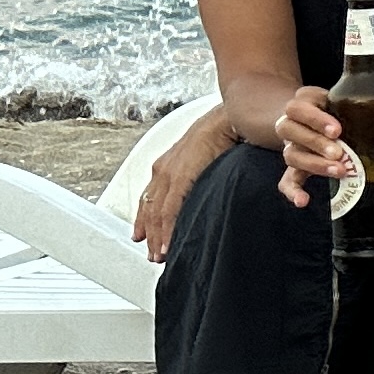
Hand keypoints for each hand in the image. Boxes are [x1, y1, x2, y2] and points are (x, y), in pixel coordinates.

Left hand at [133, 106, 238, 256]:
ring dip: (157, 237)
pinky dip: (167, 230)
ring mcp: (169, 174)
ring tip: (160, 256)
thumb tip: (209, 185)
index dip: (146, 218)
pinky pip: (169, 210)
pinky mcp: (179, 178)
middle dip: (151, 234)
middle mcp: (163, 170)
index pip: (151, 197)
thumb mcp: (209, 155)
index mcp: (169, 165)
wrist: (229, 117)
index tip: (143, 235)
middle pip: (150, 209)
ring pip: (156, 213)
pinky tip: (167, 245)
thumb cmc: (226, 132)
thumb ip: (204, 172)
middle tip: (153, 254)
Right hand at [267, 87, 349, 209]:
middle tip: (339, 153)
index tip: (337, 130)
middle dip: (315, 142)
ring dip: (313, 164)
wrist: (329, 121)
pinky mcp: (295, 166)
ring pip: (290, 154)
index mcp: (310, 100)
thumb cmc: (354, 111)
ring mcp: (292, 144)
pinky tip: (303, 200)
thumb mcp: (371, 107)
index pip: (301, 104)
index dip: (316, 118)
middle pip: (289, 128)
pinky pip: (286, 179)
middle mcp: (295, 121)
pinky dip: (292, 190)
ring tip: (339, 171)